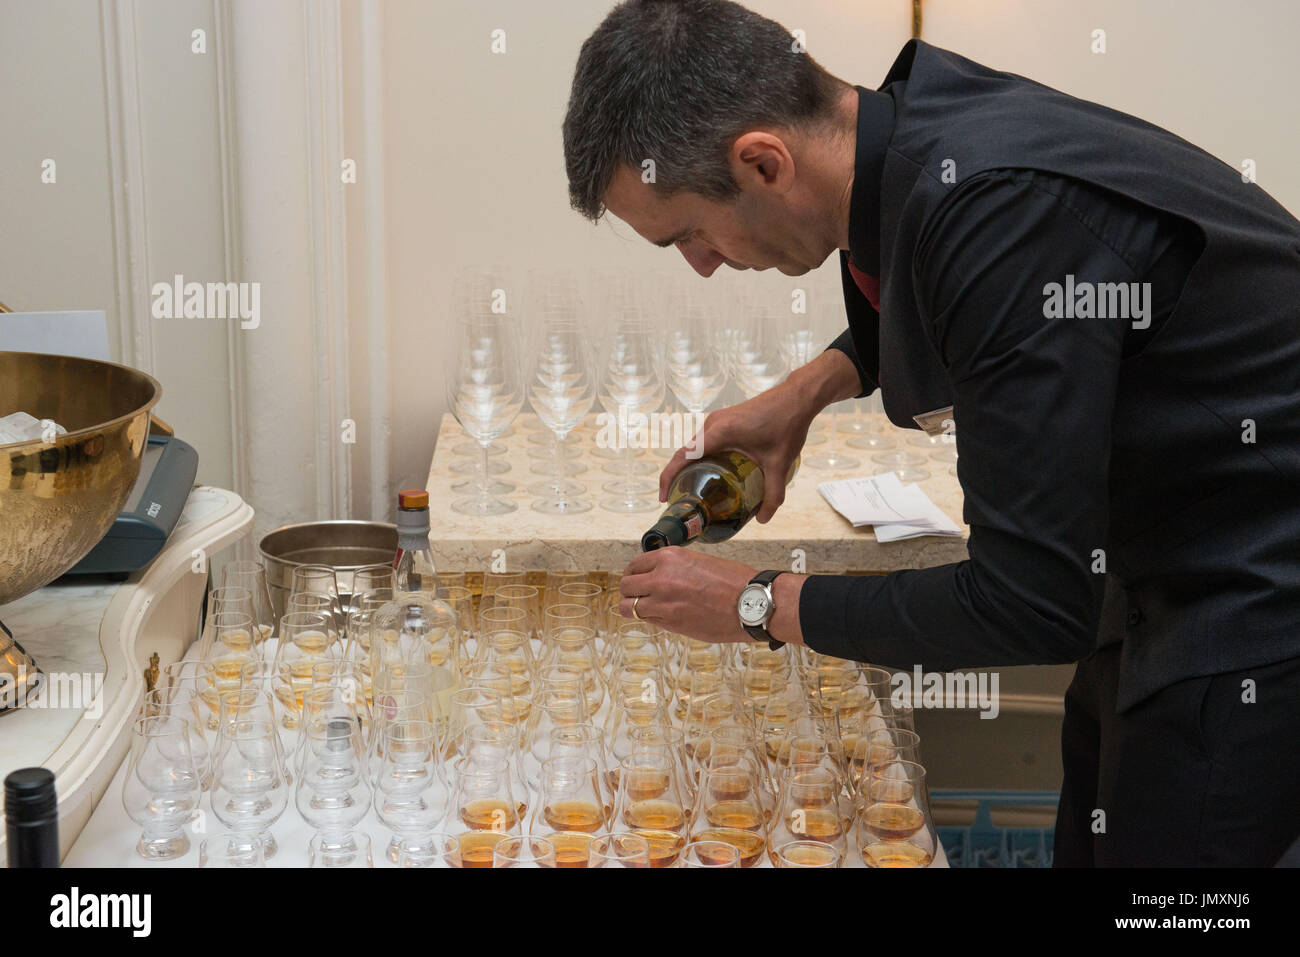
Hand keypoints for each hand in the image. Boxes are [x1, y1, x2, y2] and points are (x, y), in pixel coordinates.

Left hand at [618, 547, 755, 643]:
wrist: (751, 603)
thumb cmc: (733, 581)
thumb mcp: (699, 561)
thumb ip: (675, 568)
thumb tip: (660, 576)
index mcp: (669, 558)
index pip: (635, 565)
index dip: (634, 574)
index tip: (638, 580)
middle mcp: (661, 577)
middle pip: (626, 585)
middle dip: (630, 591)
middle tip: (639, 596)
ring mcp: (663, 601)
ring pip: (628, 607)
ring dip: (633, 608)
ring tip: (645, 610)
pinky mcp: (670, 622)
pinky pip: (646, 620)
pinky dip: (649, 619)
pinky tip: (661, 617)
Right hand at [659, 388, 811, 523]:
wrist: (797, 397)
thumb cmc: (787, 423)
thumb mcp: (779, 463)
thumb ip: (773, 494)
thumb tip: (763, 519)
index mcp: (719, 433)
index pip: (682, 456)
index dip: (668, 478)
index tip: (664, 497)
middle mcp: (713, 424)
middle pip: (685, 453)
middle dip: (678, 476)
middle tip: (681, 500)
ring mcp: (717, 419)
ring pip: (695, 446)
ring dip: (690, 465)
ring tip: (694, 488)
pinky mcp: (725, 418)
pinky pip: (705, 440)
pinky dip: (701, 456)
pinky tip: (712, 471)